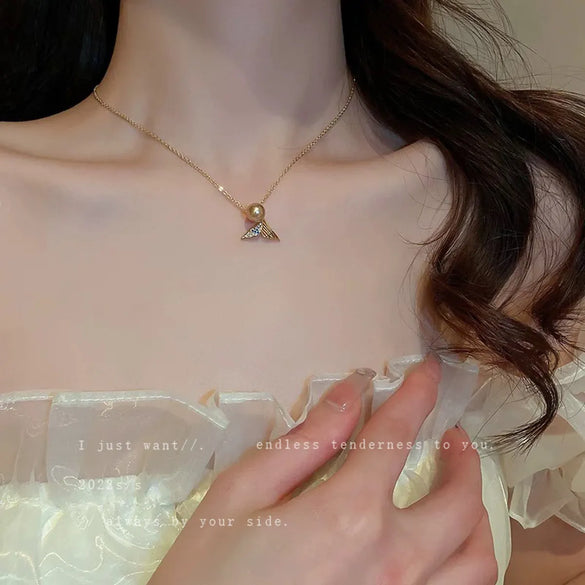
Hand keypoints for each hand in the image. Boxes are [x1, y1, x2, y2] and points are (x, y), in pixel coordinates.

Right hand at [148, 355, 497, 584]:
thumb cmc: (211, 576)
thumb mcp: (240, 495)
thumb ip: (303, 443)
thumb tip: (347, 394)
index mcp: (348, 514)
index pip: (396, 435)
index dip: (416, 394)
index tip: (428, 372)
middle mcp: (394, 561)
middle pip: (458, 500)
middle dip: (464, 458)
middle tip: (452, 437)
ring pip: (477, 558)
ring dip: (477, 513)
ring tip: (462, 491)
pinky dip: (468, 562)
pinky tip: (450, 548)